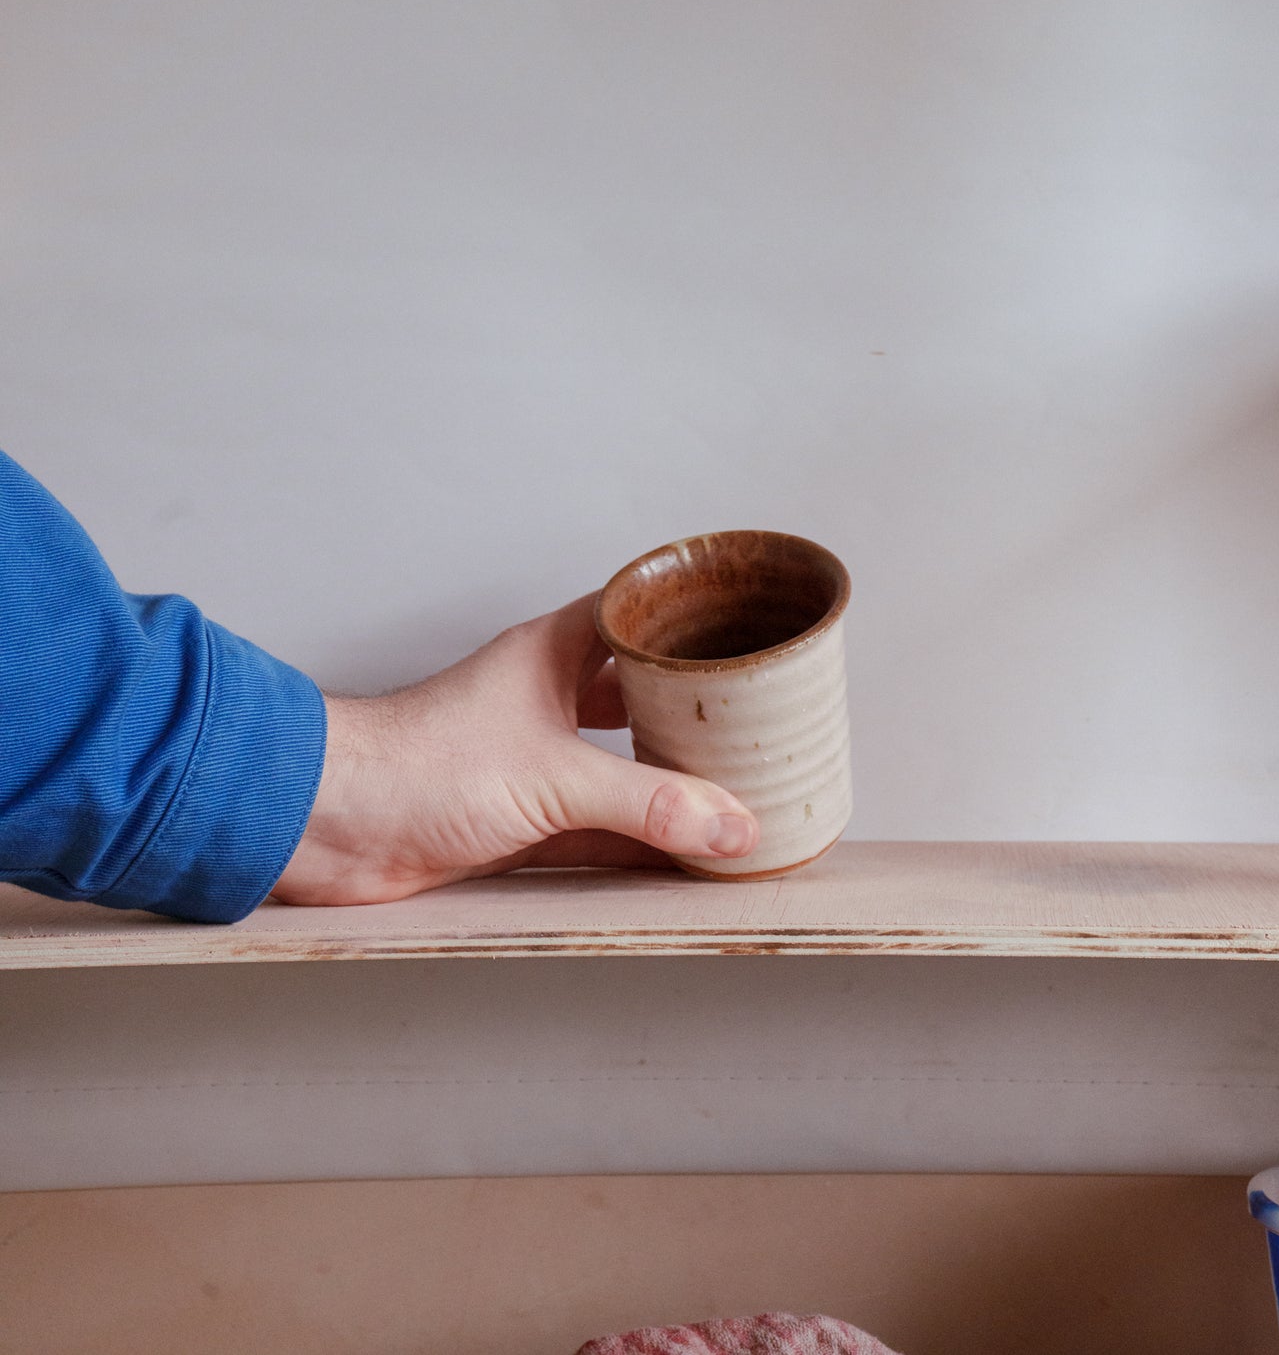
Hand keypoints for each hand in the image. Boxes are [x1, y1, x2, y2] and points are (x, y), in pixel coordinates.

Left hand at [271, 593, 759, 903]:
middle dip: (690, 712)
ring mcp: (526, 760)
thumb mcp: (553, 779)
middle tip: (756, 724)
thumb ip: (647, 806)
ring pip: (615, 765)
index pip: (632, 613)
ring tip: (736, 796)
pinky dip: (634, 844)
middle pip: (633, 694)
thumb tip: (733, 826)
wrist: (327, 824)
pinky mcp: (511, 820)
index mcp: (550, 654)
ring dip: (665, 784)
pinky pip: (592, 830)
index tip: (744, 626)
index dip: (685, 617)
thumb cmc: (416, 767)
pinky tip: (678, 860)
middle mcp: (541, 699)